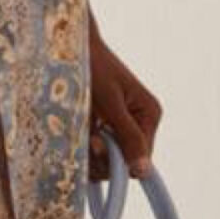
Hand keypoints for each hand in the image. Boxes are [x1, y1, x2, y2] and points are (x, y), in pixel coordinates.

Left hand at [87, 13, 162, 174]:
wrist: (71, 47)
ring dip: (91, 154)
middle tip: (87, 136)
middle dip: (103, 157)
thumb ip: (127, 136)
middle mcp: (139, 123)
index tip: (97, 144)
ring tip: (82, 130)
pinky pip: (95, 152)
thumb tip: (143, 171)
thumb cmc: (92, 67)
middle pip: (125, 163)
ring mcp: (120, 127)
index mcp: (148, 115)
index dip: (119, 161)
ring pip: (107, 162)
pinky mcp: (102, 128)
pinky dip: (84, 148)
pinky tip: (79, 132)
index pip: (141, 159)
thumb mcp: (111, 103)